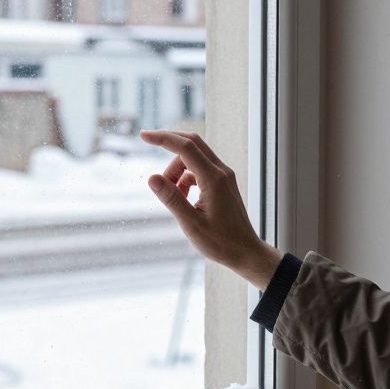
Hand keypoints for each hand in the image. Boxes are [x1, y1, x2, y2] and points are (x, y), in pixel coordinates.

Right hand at [140, 130, 282, 288]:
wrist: (246, 253)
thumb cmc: (221, 243)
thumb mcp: (191, 224)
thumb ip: (172, 199)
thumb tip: (151, 178)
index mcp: (214, 180)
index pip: (186, 148)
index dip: (163, 139)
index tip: (143, 135)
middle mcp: (221, 172)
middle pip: (192, 143)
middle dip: (169, 146)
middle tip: (149, 151)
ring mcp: (224, 176)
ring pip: (194, 157)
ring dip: (177, 170)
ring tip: (173, 196)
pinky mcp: (222, 183)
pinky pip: (199, 170)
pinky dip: (185, 178)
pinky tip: (183, 198)